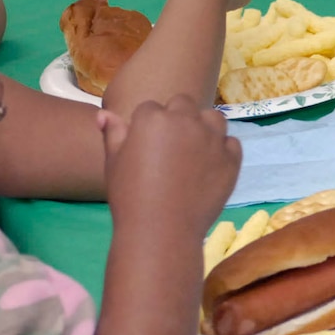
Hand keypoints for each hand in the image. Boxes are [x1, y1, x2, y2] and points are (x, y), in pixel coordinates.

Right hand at [100, 95, 239, 241]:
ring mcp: (212, 139)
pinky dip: (223, 150)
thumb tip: (104, 113)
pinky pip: (231, 143)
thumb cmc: (130, 196)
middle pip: (183, 104)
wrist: (161, 230)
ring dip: (204, 127)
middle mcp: (186, 121)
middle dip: (176, 118)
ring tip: (194, 150)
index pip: (151, 108)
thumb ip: (113, 134)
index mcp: (153, 118)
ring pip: (213, 118)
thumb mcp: (114, 163)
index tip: (146, 145)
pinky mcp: (231, 159)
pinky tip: (210, 166)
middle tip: (170, 147)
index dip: (147, 125)